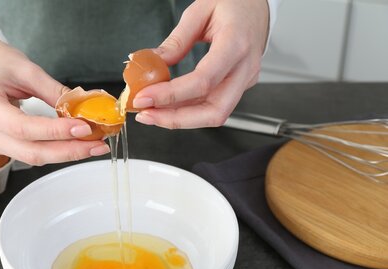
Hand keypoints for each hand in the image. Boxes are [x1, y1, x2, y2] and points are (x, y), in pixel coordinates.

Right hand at [0, 39, 109, 165]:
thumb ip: (53, 91)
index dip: (55, 132)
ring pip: (32, 157)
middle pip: (30, 151)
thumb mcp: (26, 68)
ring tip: (93, 146)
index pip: (23, 127)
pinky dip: (55, 150)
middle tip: (98, 146)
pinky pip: (30, 153)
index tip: (84, 128)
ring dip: (66, 153)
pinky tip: (75, 144)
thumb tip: (82, 109)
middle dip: (68, 151)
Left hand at [133, 0, 269, 128]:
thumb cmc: (235, 3)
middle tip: (146, 114)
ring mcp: (244, 80)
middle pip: (214, 111)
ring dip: (179, 119)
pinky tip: (167, 107)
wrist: (259, 6)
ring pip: (214, 115)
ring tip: (151, 113)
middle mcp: (245, 68)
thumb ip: (177, 40)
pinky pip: (213, 106)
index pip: (203, 81)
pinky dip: (188, 111)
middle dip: (176, 119)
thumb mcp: (200, 11)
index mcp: (236, 43)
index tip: (145, 97)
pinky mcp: (239, 87)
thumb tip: (152, 63)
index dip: (171, 95)